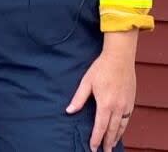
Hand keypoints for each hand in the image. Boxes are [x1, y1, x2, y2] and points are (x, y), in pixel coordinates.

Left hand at [66, 30, 137, 151]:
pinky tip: (120, 129)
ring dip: (116, 137)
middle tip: (105, 151)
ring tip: (112, 144)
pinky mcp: (131, 101)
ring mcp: (126, 105)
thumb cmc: (101, 68)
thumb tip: (69, 110)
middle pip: (112, 130)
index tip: (92, 147)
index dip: (96, 139)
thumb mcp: (86, 82)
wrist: (120, 57)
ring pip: (122, 126)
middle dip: (107, 142)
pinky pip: (128, 119)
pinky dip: (123, 127)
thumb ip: (78, 98)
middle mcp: (117, 107)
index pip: (100, 127)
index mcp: (105, 104)